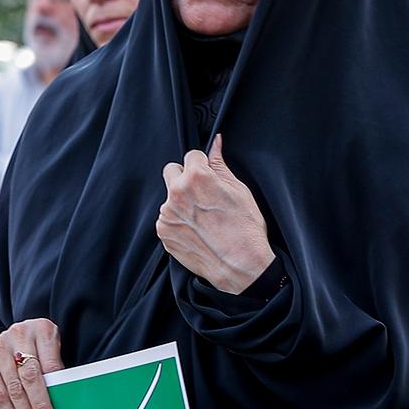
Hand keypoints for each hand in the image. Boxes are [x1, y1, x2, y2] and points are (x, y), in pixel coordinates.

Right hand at [0, 319, 63, 408]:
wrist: (14, 336)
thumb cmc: (39, 347)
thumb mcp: (53, 349)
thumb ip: (57, 370)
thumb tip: (63, 404)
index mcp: (41, 329)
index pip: (50, 365)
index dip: (54, 393)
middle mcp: (18, 335)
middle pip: (30, 378)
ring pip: (13, 389)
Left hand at [156, 135, 274, 293]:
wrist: (240, 265)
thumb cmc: (245, 228)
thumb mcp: (239, 190)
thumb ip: (221, 165)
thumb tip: (216, 142)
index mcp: (196, 177)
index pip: (191, 155)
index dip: (203, 166)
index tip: (209, 177)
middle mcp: (177, 193)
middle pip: (171, 171)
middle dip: (184, 177)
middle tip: (202, 194)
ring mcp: (167, 214)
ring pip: (169, 197)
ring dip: (181, 202)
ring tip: (203, 219)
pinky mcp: (163, 232)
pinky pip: (167, 218)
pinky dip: (178, 221)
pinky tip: (196, 231)